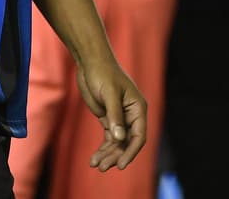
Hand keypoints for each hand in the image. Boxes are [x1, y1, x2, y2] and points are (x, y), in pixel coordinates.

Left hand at [75, 55, 146, 171]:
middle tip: (103, 167)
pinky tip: (94, 159)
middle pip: (127, 143)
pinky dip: (103, 149)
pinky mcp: (108, 118)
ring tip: (96, 165)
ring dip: (108, 155)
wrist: (90, 61)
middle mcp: (131, 115)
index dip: (131, 152)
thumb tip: (119, 139)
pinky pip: (109, 138)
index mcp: (138, 108)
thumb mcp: (109, 94)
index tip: (120, 165)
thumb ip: (115, 116)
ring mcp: (120, 118)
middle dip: (115, 156)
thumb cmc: (102, 73)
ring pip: (117, 143)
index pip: (139, 136)